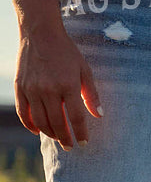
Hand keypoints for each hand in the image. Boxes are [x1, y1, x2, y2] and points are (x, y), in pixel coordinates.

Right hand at [14, 26, 102, 149]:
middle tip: (70, 147)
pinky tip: (37, 131)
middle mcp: (48, 89)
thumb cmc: (67, 52)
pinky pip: (23, 112)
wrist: (40, 34)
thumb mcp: (84, 70)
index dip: (81, 133)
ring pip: (40, 120)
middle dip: (65, 138)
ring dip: (49, 133)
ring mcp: (32, 89)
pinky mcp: (20, 87)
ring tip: (58, 138)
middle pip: (57, 123)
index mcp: (68, 85)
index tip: (84, 143)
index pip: (76, 117)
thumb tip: (99, 115)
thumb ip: (91, 94)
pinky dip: (29, 124)